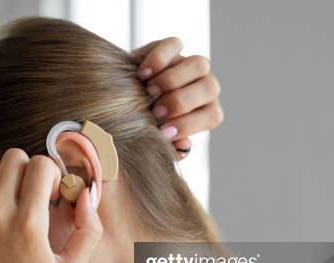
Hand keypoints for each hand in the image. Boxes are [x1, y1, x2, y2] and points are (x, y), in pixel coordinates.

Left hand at [0, 149, 102, 262]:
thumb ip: (89, 231)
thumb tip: (86, 195)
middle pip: (14, 157)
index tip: (50, 194)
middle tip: (29, 193)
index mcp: (29, 224)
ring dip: (0, 169)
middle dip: (28, 169)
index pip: (41, 165)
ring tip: (6, 191)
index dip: (52, 174)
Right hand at [134, 37, 223, 158]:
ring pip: (199, 64)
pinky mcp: (171, 48)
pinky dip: (158, 59)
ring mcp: (188, 64)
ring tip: (148, 91)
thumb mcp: (155, 140)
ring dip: (173, 80)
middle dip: (181, 101)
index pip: (212, 115)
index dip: (190, 124)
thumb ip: (170, 147)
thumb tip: (184, 145)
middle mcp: (202, 86)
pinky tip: (141, 74)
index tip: (163, 132)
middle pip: (210, 87)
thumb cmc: (142, 126)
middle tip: (155, 112)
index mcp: (206, 111)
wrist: (121, 101)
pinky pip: (174, 45)